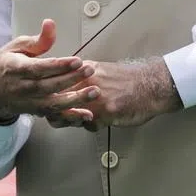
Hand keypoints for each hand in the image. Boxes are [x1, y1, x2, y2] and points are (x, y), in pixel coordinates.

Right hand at [0, 18, 96, 122]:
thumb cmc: (3, 65)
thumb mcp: (15, 47)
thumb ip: (37, 40)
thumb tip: (50, 24)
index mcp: (15, 68)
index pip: (39, 68)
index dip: (59, 66)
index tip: (77, 60)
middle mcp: (21, 88)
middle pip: (49, 85)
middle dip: (71, 78)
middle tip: (90, 69)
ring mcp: (29, 102)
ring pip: (54, 103)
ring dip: (76, 99)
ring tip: (94, 91)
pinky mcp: (35, 111)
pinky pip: (55, 116)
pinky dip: (72, 116)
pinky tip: (87, 114)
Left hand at [47, 59, 182, 129]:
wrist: (151, 85)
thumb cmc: (126, 79)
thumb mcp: (100, 70)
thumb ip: (80, 77)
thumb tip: (62, 84)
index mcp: (83, 70)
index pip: (55, 83)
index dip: (47, 95)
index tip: (44, 102)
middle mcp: (86, 82)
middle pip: (57, 100)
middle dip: (52, 111)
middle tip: (52, 116)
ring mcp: (95, 97)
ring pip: (70, 115)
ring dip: (69, 120)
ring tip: (73, 120)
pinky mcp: (106, 111)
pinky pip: (90, 124)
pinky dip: (91, 126)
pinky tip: (96, 123)